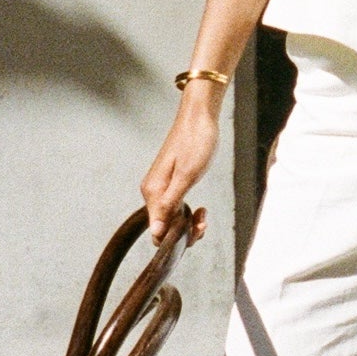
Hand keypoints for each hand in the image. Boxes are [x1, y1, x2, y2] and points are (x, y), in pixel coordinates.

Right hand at [141, 85, 221, 245]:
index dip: (176, 239)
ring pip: (172, 220)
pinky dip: (189, 214)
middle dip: (185, 232)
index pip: (157, 232)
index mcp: (153, 192)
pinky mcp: (171, 184)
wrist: (200, 116)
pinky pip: (176, 209)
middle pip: (164, 228)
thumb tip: (155, 232)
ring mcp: (162, 188)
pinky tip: (201, 209)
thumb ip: (169, 204)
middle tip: (203, 220)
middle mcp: (153, 192)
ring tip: (203, 214)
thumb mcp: (186, 176)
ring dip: (189, 224)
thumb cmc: (196, 141)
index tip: (195, 228)